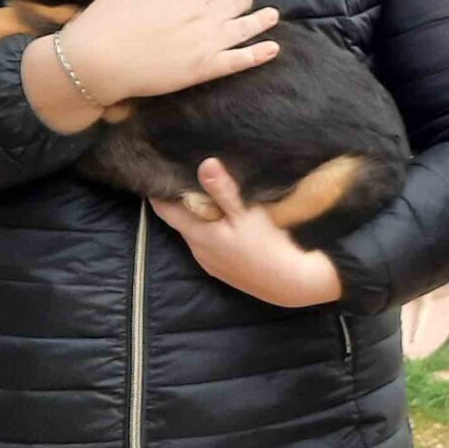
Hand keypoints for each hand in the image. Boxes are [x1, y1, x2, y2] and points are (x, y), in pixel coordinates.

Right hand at [27, 0, 280, 126]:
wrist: (96, 61)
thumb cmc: (107, 20)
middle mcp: (201, 15)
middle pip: (231, 3)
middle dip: (238, 2)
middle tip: (244, 3)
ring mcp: (206, 42)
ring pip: (242, 27)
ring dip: (260, 20)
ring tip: (272, 16)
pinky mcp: (205, 69)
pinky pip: (239, 60)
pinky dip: (259, 53)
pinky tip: (273, 48)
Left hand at [153, 158, 343, 309]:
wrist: (288, 284)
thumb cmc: (267, 245)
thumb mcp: (246, 213)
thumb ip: (223, 190)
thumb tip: (204, 163)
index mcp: (198, 234)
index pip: (164, 209)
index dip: (160, 191)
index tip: (161, 171)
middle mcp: (197, 250)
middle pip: (180, 220)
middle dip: (182, 200)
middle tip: (189, 176)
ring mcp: (209, 262)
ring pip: (195, 233)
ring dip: (199, 216)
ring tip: (209, 195)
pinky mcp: (221, 270)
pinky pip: (207, 245)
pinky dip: (210, 231)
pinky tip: (227, 225)